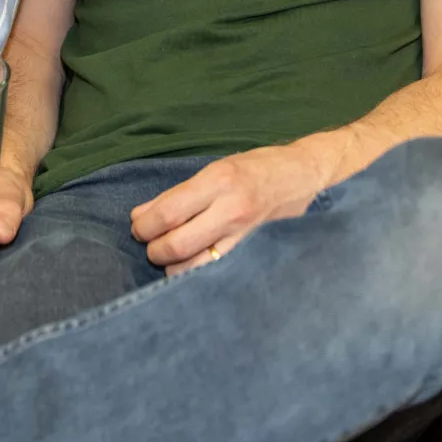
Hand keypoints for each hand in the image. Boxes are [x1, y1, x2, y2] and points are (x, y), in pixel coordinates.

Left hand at [130, 142, 335, 275]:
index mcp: (219, 181)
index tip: (138, 227)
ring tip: (170, 255)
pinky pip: (216, 272)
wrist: (303, 175)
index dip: (144, 225)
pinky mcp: (253, 253)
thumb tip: (140, 215)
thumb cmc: (255, 168)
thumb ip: (177, 194)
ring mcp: (245, 235)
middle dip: (154, 249)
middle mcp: (231, 209)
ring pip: (194, 267)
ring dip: (172, 266)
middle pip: (176, 244)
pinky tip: (191, 266)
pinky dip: (196, 273)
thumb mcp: (215, 169)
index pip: (168, 213)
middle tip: (150, 243)